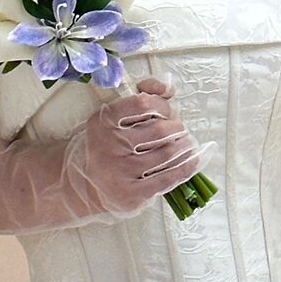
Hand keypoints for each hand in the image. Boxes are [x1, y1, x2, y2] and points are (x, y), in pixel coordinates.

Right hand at [71, 75, 201, 212]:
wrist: (88, 185)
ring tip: (186, 144)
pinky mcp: (131, 193)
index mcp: (103, 121)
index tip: (167, 112)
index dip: (162, 105)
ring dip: (185, 146)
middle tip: (178, 130)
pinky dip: (186, 167)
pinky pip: (168, 178)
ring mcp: (120, 171)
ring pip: (168, 153)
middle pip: (160, 130)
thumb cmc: (109, 146)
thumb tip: (168, 88)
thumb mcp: (114, 118)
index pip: (143, 103)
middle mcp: (109, 145)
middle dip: (177, 127)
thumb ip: (142, 96)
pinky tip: (192, 160)